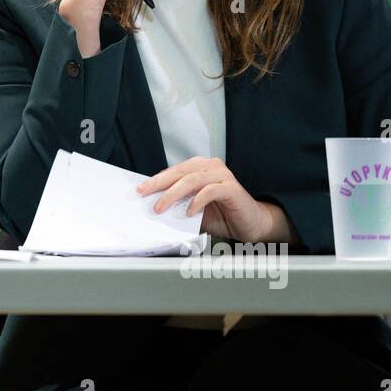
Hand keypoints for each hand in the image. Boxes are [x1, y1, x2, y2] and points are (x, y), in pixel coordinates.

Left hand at [135, 156, 283, 242]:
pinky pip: (210, 191)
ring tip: (161, 207)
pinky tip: (189, 213)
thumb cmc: (222, 215)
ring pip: (192, 179)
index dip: (156, 180)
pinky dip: (197, 201)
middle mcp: (211, 166)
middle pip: (180, 172)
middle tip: (144, 194)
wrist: (250, 223)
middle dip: (159, 184)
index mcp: (200, 168)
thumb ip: (179, 205)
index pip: (173, 171)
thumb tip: (155, 208)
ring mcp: (222, 175)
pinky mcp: (232, 188)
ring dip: (174, 194)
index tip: (139, 190)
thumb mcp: (194, 210)